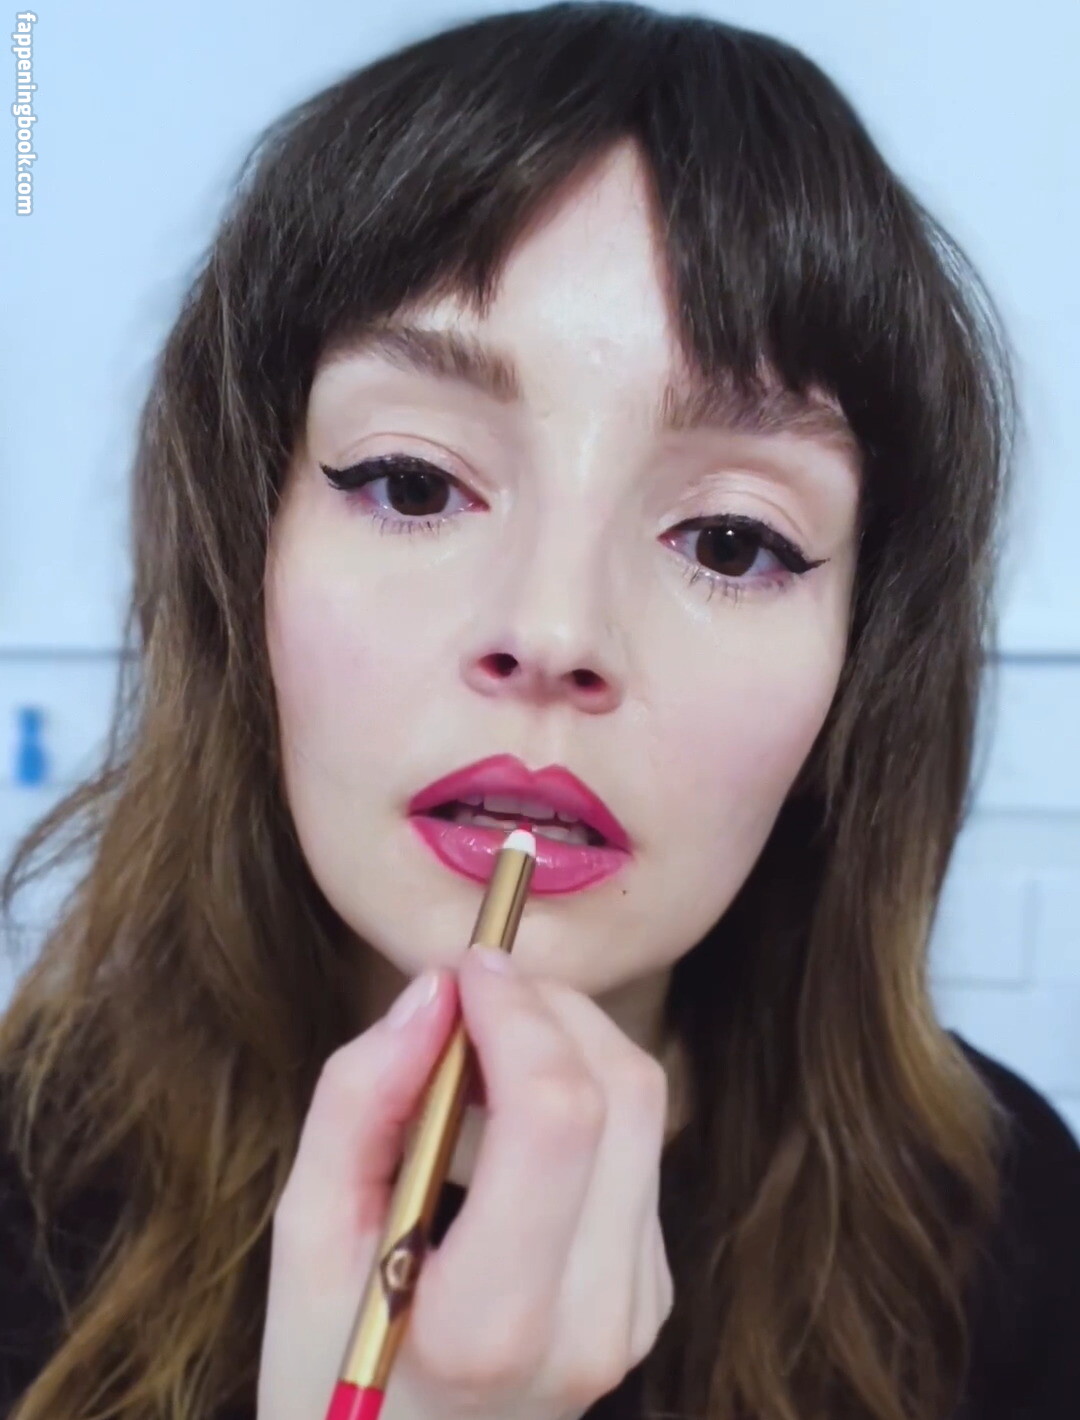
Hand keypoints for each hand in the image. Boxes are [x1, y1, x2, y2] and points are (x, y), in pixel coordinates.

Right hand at [256, 946, 674, 1419]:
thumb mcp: (303, 1243)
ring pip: (646, 1112)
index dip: (517, 1011)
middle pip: (622, 1093)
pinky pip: (640, 1154)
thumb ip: (358, 1105)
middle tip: (475, 989)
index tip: (464, 965)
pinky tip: (513, 1112)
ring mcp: (635, 1313)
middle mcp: (593, 1320)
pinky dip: (584, 1097)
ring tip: (487, 1042)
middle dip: (551, 1009)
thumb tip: (432, 993)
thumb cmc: (329, 1379)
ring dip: (572, 1042)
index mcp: (492, 1320)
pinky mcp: (649, 1296)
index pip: (556, 1113)